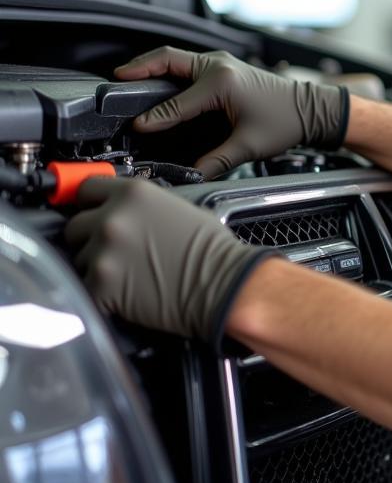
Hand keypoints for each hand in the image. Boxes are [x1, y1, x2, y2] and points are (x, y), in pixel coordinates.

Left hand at [65, 176, 272, 345]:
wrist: (223, 284)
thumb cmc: (211, 251)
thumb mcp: (179, 207)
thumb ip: (142, 205)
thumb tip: (123, 210)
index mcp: (133, 193)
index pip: (86, 189)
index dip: (91, 203)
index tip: (94, 212)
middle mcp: (113, 218)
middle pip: (75, 226)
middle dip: (91, 238)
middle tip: (118, 251)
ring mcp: (104, 252)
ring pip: (79, 259)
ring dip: (97, 267)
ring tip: (129, 274)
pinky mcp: (101, 285)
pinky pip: (86, 287)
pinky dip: (102, 293)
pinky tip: (126, 293)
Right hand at [115, 47, 347, 178]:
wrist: (311, 108)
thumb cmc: (286, 122)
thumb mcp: (248, 146)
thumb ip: (216, 162)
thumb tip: (191, 175)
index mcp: (222, 82)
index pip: (177, 102)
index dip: (155, 118)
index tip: (137, 127)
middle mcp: (218, 66)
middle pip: (167, 60)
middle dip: (139, 68)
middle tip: (115, 80)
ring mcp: (221, 63)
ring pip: (176, 58)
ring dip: (151, 65)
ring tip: (127, 77)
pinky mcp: (223, 66)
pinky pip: (187, 63)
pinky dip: (167, 68)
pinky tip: (157, 80)